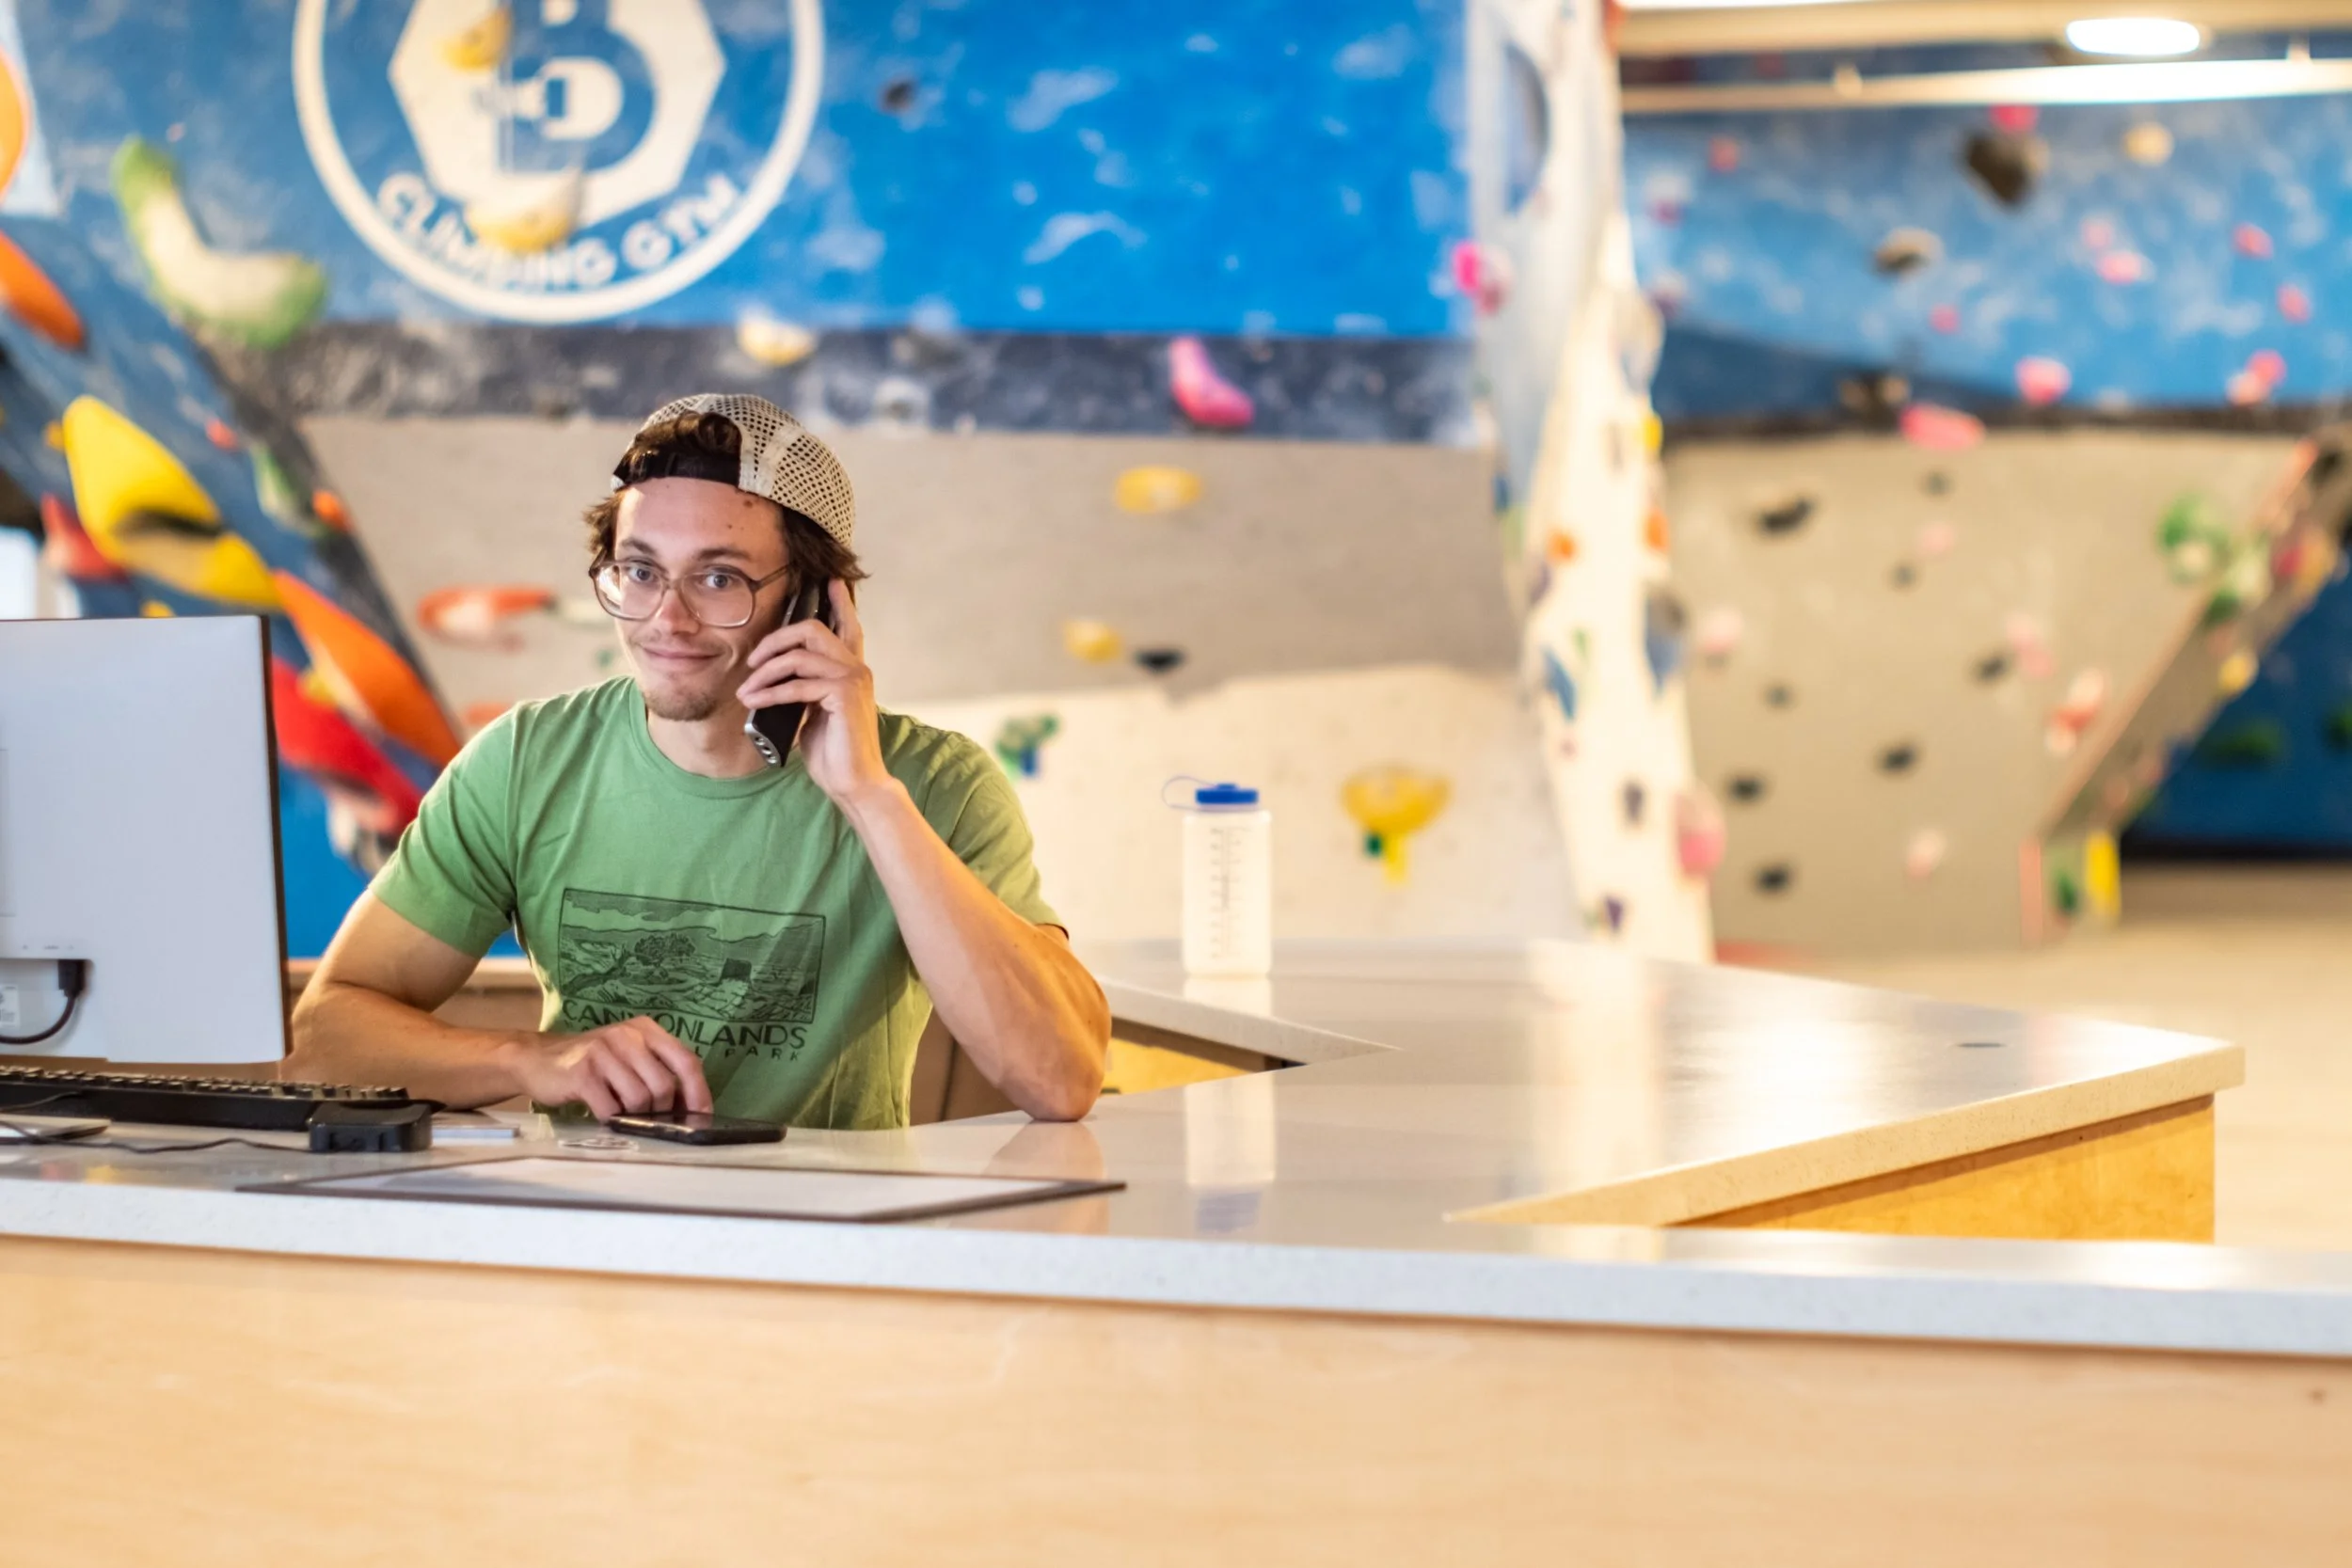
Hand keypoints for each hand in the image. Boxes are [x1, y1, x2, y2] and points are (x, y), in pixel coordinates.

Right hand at [496, 1017, 713, 1117]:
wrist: (536, 1059)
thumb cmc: (590, 1063)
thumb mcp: (627, 1055)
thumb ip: (657, 1070)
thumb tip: (689, 1105)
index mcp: (645, 1029)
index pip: (686, 1060)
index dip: (699, 1092)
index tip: (702, 1116)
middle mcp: (626, 1036)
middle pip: (664, 1085)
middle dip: (661, 1110)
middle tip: (648, 1119)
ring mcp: (603, 1053)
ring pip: (640, 1099)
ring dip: (635, 1117)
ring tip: (622, 1114)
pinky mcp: (582, 1074)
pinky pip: (610, 1109)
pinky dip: (612, 1120)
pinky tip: (604, 1116)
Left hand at [738, 580, 891, 805]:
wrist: (854, 783)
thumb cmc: (835, 753)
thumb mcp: (814, 714)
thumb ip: (804, 689)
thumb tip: (772, 681)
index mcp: (853, 671)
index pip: (849, 627)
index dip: (840, 602)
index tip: (830, 581)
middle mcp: (857, 669)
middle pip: (813, 629)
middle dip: (776, 638)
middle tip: (753, 659)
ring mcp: (852, 680)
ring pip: (798, 655)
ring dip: (765, 671)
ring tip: (746, 691)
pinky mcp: (843, 695)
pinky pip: (797, 684)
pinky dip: (770, 692)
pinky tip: (754, 701)